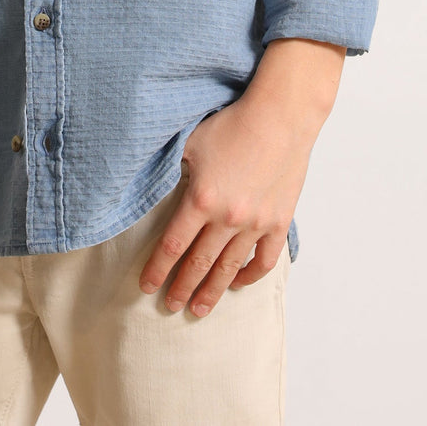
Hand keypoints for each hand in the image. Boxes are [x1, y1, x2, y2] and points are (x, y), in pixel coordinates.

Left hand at [137, 98, 311, 317]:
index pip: (172, 245)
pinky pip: (264, 260)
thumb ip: (170, 168)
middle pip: (199, 263)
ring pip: (229, 268)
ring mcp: (256, 224)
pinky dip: (250, 275)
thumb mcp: (190, 142)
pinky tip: (238, 282)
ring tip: (199, 309)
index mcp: (201, 199)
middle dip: (181, 287)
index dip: (157, 269)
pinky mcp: (279, 222)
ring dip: (212, 291)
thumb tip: (150, 183)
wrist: (280, 117)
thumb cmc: (233, 124)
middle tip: (170, 306)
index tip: (146, 286)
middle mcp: (228, 218)